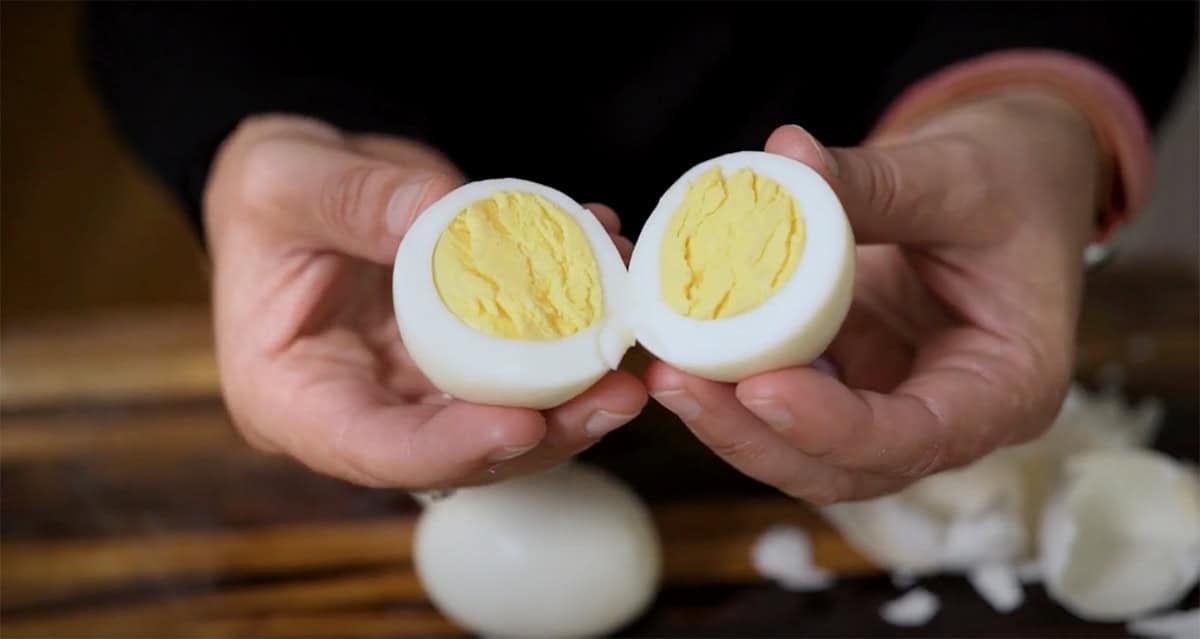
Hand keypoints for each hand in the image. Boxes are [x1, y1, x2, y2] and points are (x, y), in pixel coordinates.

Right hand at [203, 115, 645, 489]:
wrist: (307, 188)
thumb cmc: (273, 193)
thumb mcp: (285, 178)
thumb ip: (355, 198)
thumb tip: (447, 212)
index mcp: (291, 396)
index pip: (375, 451)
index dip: (454, 449)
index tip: (525, 424)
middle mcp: (362, 413)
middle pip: (460, 452)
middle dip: (546, 432)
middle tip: (618, 391)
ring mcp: (418, 394)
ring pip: (505, 419)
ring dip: (576, 391)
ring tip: (630, 347)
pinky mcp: (461, 365)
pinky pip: (524, 365)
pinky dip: (573, 336)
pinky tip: (610, 283)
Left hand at [645, 89, 1101, 502]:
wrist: (1016, 177)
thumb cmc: (1014, 177)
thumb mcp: (957, 173)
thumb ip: (873, 180)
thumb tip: (781, 155)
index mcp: (1005, 388)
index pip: (913, 438)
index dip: (831, 426)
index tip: (760, 388)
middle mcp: (948, 418)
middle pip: (841, 466)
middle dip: (753, 434)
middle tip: (677, 382)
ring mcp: (892, 405)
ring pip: (802, 449)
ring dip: (730, 419)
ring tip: (665, 369)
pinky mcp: (849, 379)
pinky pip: (786, 398)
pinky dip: (735, 380)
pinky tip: (684, 346)